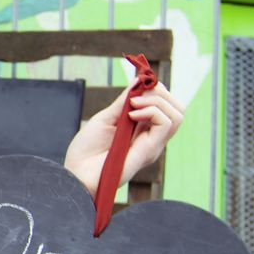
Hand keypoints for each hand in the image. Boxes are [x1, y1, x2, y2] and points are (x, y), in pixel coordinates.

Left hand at [64, 79, 184, 196]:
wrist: (76, 173)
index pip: (166, 104)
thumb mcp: (106, 118)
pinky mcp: (151, 151)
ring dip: (156, 101)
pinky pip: (167, 124)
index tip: (135, 87)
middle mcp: (152, 137)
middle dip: (160, 92)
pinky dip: (152, 111)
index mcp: (142, 129)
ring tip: (133, 106)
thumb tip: (140, 79)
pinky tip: (131, 115)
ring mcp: (153, 145)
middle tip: (135, 97)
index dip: (156, 89)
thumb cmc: (86, 150)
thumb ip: (123, 101)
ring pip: (177, 114)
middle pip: (177, 108)